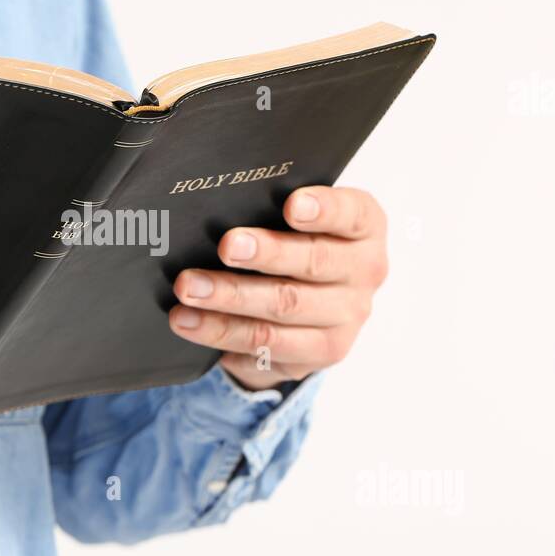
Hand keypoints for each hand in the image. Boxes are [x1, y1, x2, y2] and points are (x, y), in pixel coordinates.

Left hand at [168, 186, 387, 390]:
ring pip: (284, 305)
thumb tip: (211, 205)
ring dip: (230, 295)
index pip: (352, 213)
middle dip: (266, 254)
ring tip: (189, 287)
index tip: (291, 205)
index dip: (324, 209)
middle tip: (226, 247)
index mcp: (365, 227)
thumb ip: (270, 207)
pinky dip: (221, 330)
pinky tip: (189, 321)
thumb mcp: (295, 222)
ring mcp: (349, 315)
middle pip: (314, 261)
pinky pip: (266, 342)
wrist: (311, 309)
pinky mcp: (325, 350)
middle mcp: (366, 270)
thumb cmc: (295, 244)